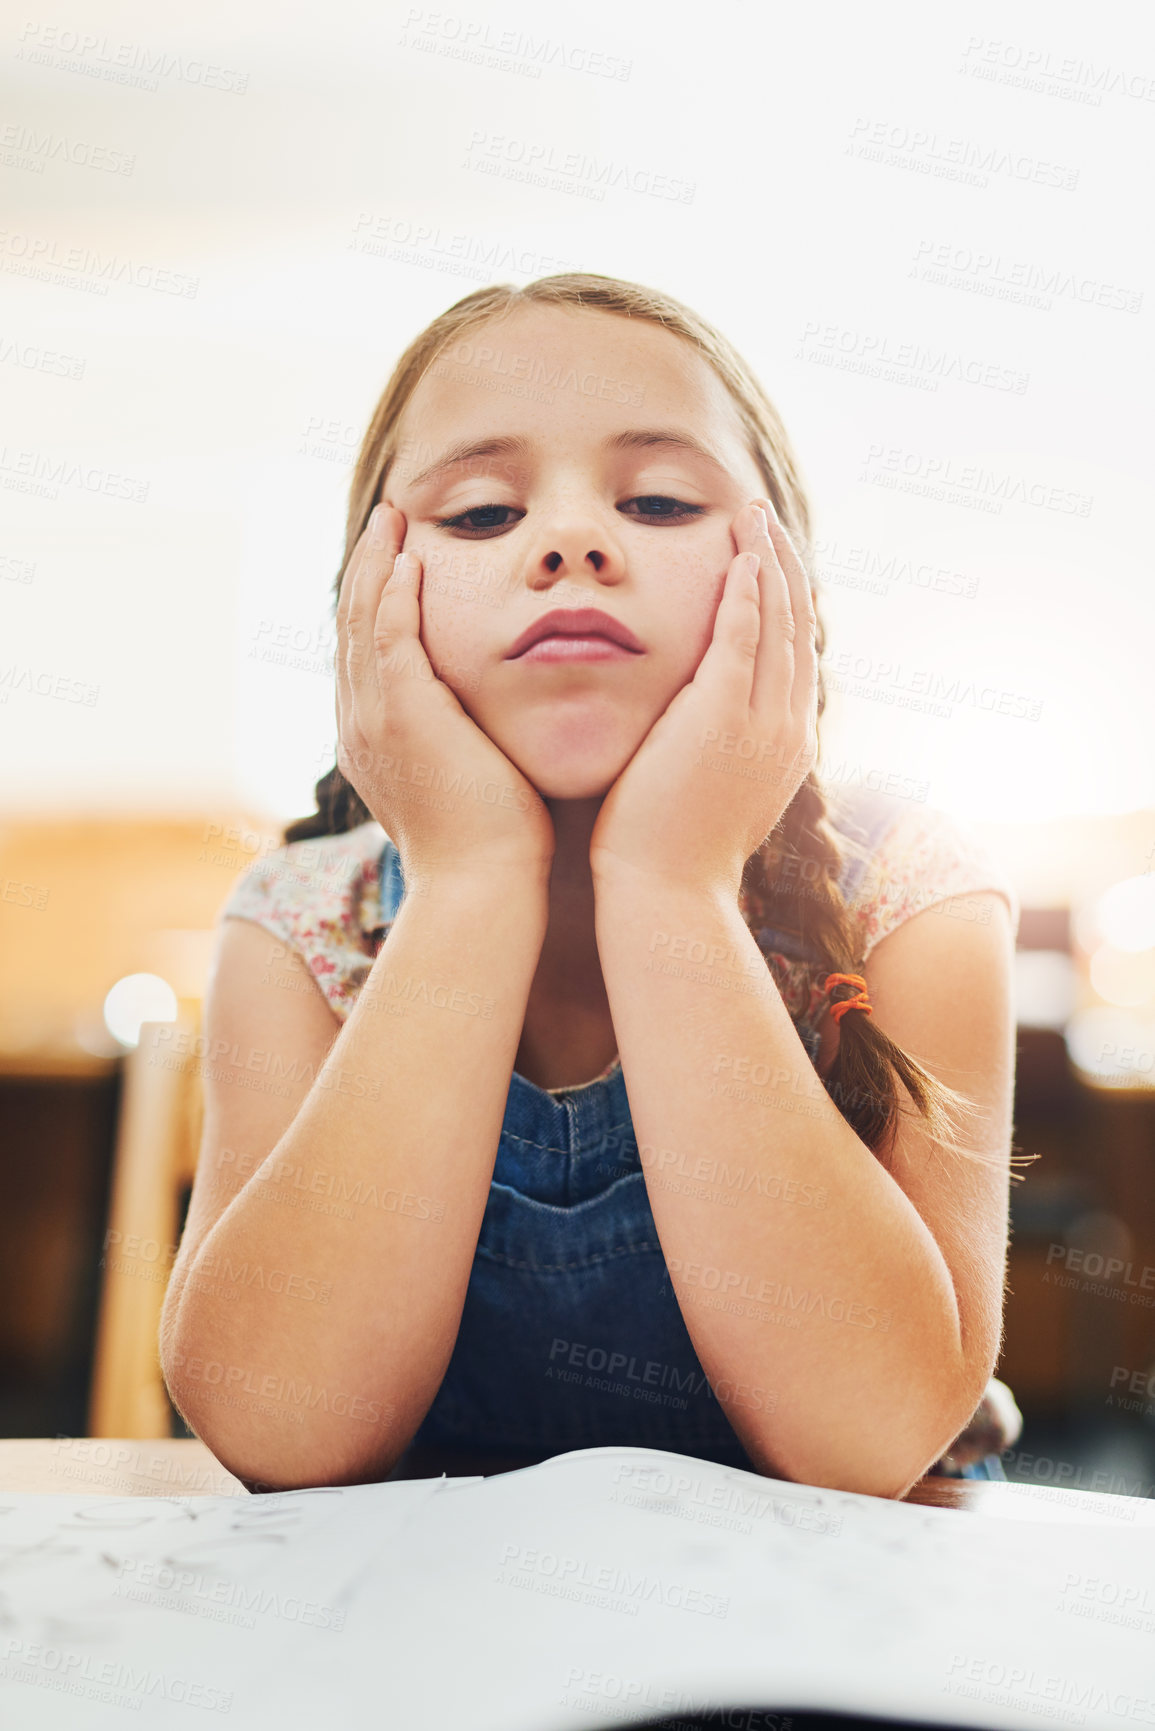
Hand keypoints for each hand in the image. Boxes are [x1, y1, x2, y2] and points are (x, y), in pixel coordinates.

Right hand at [335, 504, 555, 885]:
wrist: (484, 886)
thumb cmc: (495, 846)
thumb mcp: (473, 780)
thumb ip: (470, 740)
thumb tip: (495, 720)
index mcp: (372, 740)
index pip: (365, 653)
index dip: (375, 601)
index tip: (396, 560)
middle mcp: (359, 726)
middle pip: (351, 626)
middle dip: (367, 568)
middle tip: (386, 519)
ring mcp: (374, 719)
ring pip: (362, 620)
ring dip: (376, 564)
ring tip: (392, 518)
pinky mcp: (402, 714)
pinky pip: (388, 634)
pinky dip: (393, 592)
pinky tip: (409, 557)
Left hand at [588, 498, 817, 895]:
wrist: (665, 894)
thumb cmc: (668, 854)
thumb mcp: (705, 795)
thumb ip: (710, 751)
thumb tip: (690, 729)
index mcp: (786, 748)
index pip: (795, 658)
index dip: (786, 604)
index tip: (771, 564)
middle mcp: (787, 729)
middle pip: (798, 628)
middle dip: (784, 568)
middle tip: (766, 521)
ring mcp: (761, 722)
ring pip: (779, 621)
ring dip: (768, 561)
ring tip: (755, 517)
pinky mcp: (723, 714)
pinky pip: (746, 634)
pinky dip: (748, 589)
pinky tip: (742, 553)